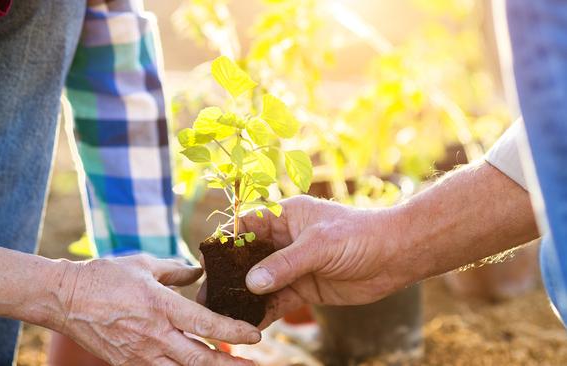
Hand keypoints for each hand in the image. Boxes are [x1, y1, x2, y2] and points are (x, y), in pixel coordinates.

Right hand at [58, 254, 259, 365]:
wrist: (65, 299)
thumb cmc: (105, 276)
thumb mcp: (144, 264)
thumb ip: (176, 270)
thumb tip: (198, 271)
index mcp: (161, 305)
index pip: (206, 324)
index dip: (234, 332)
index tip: (255, 336)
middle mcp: (154, 335)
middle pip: (200, 359)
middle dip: (231, 365)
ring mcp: (140, 354)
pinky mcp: (128, 364)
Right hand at [205, 195, 404, 327]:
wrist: (395, 257)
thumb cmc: (359, 236)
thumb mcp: (320, 245)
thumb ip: (285, 264)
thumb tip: (251, 283)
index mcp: (284, 216)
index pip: (245, 226)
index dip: (225, 242)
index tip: (207, 261)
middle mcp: (283, 240)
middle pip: (247, 258)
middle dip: (229, 276)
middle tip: (208, 295)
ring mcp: (292, 266)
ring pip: (259, 283)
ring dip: (243, 298)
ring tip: (222, 314)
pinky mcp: (302, 288)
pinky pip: (276, 301)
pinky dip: (263, 312)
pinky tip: (250, 325)